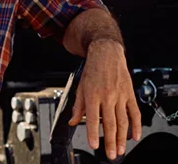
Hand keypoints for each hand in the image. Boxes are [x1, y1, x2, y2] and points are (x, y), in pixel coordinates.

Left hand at [68, 40, 141, 159]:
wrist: (106, 54)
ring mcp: (120, 96)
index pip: (91, 118)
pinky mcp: (130, 94)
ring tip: (120, 150)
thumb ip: (77, 106)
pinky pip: (135, 113)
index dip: (92, 133)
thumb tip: (72, 121)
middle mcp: (107, 96)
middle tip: (110, 154)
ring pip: (123, 121)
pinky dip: (136, 126)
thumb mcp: (80, 87)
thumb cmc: (92, 70)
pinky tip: (135, 136)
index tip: (94, 145)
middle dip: (110, 141)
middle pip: (109, 123)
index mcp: (92, 95)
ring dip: (122, 138)